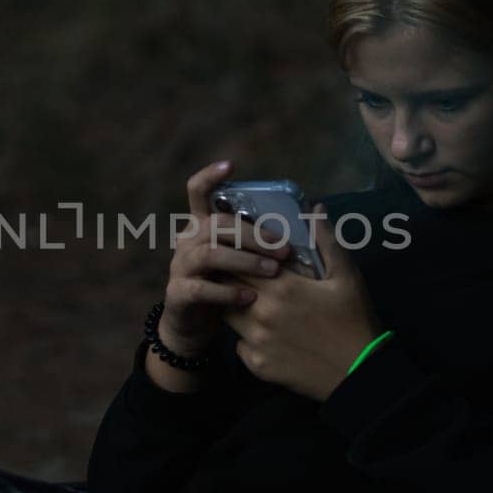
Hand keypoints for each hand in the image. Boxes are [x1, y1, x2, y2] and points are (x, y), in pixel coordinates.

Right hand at [156, 160, 291, 356]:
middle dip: (253, 234)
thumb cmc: (226, 285)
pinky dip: (227, 292)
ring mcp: (180, 267)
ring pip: (209, 254)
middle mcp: (187, 241)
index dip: (209, 177)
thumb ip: (264, 237)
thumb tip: (313, 211)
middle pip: (217, 225)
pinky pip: (201, 289)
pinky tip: (250, 297)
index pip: (197, 192)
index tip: (230, 165)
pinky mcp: (178, 294)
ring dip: (244, 260)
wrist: (193, 327)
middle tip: (284, 248)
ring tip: (273, 271)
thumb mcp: (242, 259)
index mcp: (202, 226)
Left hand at [222, 202, 383, 401]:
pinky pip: (239, 344)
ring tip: (252, 300)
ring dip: (235, 304)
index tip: (244, 250)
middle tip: (245, 273)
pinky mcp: (256, 365)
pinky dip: (245, 336)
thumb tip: (313, 209)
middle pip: (229, 285)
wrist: (359, 374)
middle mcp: (261, 313)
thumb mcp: (347, 276)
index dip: (240, 253)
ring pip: (229, 314)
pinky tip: (264, 333)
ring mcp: (256, 341)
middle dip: (233, 276)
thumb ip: (326, 241)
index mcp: (282, 287)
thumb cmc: (354, 320)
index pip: (241, 261)